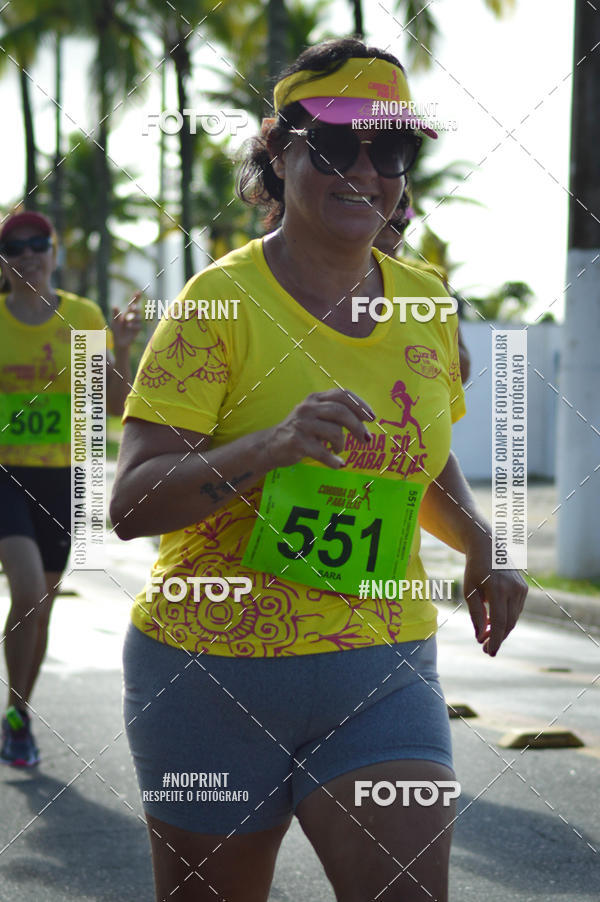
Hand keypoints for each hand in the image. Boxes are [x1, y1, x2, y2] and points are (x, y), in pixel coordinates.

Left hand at [112, 291, 141, 349]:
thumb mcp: (114, 321)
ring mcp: (136, 322)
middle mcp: (133, 316)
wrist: (119, 340)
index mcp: (127, 312)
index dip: (136, 297)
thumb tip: (114, 306)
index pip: (133, 303)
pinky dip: (133, 326)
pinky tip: (129, 327)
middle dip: (135, 308)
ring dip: (133, 318)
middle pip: (137, 309)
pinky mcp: (138, 328)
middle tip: (131, 308)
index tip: (139, 292)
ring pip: (138, 317)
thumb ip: (115, 314)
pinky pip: (138, 325)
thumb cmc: (116, 330)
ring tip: (127, 322)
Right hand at [266, 388, 375, 469]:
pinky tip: (338, 464)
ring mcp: (301, 424)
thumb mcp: (317, 416)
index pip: (342, 394)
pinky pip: (323, 452)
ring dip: (342, 444)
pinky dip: (334, 460)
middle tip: (365, 439)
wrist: (271, 445)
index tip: (372, 418)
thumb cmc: (301, 431)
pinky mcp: (297, 442)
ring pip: (334, 432)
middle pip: (341, 412)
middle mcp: (307, 408)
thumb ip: (336, 414)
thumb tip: (364, 419)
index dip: (360, 405)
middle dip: (357, 426)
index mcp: (315, 398)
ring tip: (338, 449)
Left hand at [463, 541, 527, 655]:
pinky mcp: (524, 589)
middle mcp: (513, 589)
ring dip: (502, 630)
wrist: (489, 547)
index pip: (499, 621)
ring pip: (513, 618)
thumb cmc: (475, 570)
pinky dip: (506, 619)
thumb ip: (476, 614)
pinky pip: (515, 610)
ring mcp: (521, 589)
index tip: (490, 652)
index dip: (496, 640)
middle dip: (498, 638)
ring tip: (487, 638)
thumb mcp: (469, 591)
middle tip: (485, 650)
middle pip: (508, 623)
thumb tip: (480, 637)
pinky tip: (494, 624)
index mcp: (498, 589)